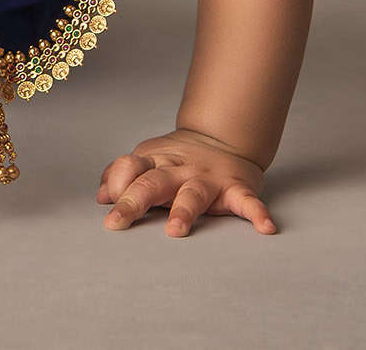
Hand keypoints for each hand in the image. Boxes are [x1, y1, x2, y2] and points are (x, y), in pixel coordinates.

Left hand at [96, 127, 277, 237]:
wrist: (223, 136)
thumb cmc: (177, 159)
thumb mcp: (147, 160)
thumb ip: (123, 176)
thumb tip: (100, 194)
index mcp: (155, 162)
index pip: (130, 168)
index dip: (117, 182)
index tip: (106, 202)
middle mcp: (179, 169)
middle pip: (152, 183)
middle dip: (134, 201)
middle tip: (117, 221)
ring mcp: (207, 178)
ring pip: (192, 194)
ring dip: (183, 211)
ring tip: (176, 230)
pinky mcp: (235, 188)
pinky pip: (247, 202)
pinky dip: (257, 214)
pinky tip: (265, 227)